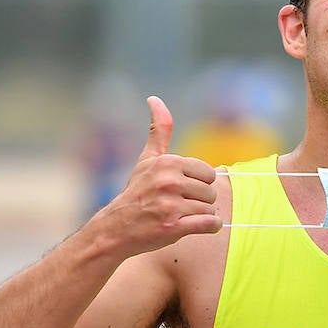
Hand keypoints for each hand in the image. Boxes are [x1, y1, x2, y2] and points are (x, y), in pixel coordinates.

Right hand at [96, 96, 221, 256]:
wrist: (116, 228)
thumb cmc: (136, 194)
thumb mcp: (147, 159)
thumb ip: (158, 130)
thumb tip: (155, 99)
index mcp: (167, 163)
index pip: (207, 173)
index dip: (197, 183)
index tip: (180, 190)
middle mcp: (169, 181)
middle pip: (211, 191)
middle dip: (199, 200)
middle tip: (178, 205)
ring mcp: (171, 205)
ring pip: (211, 208)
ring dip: (200, 215)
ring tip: (180, 216)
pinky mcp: (174, 227)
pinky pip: (210, 224)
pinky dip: (209, 227)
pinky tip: (193, 226)